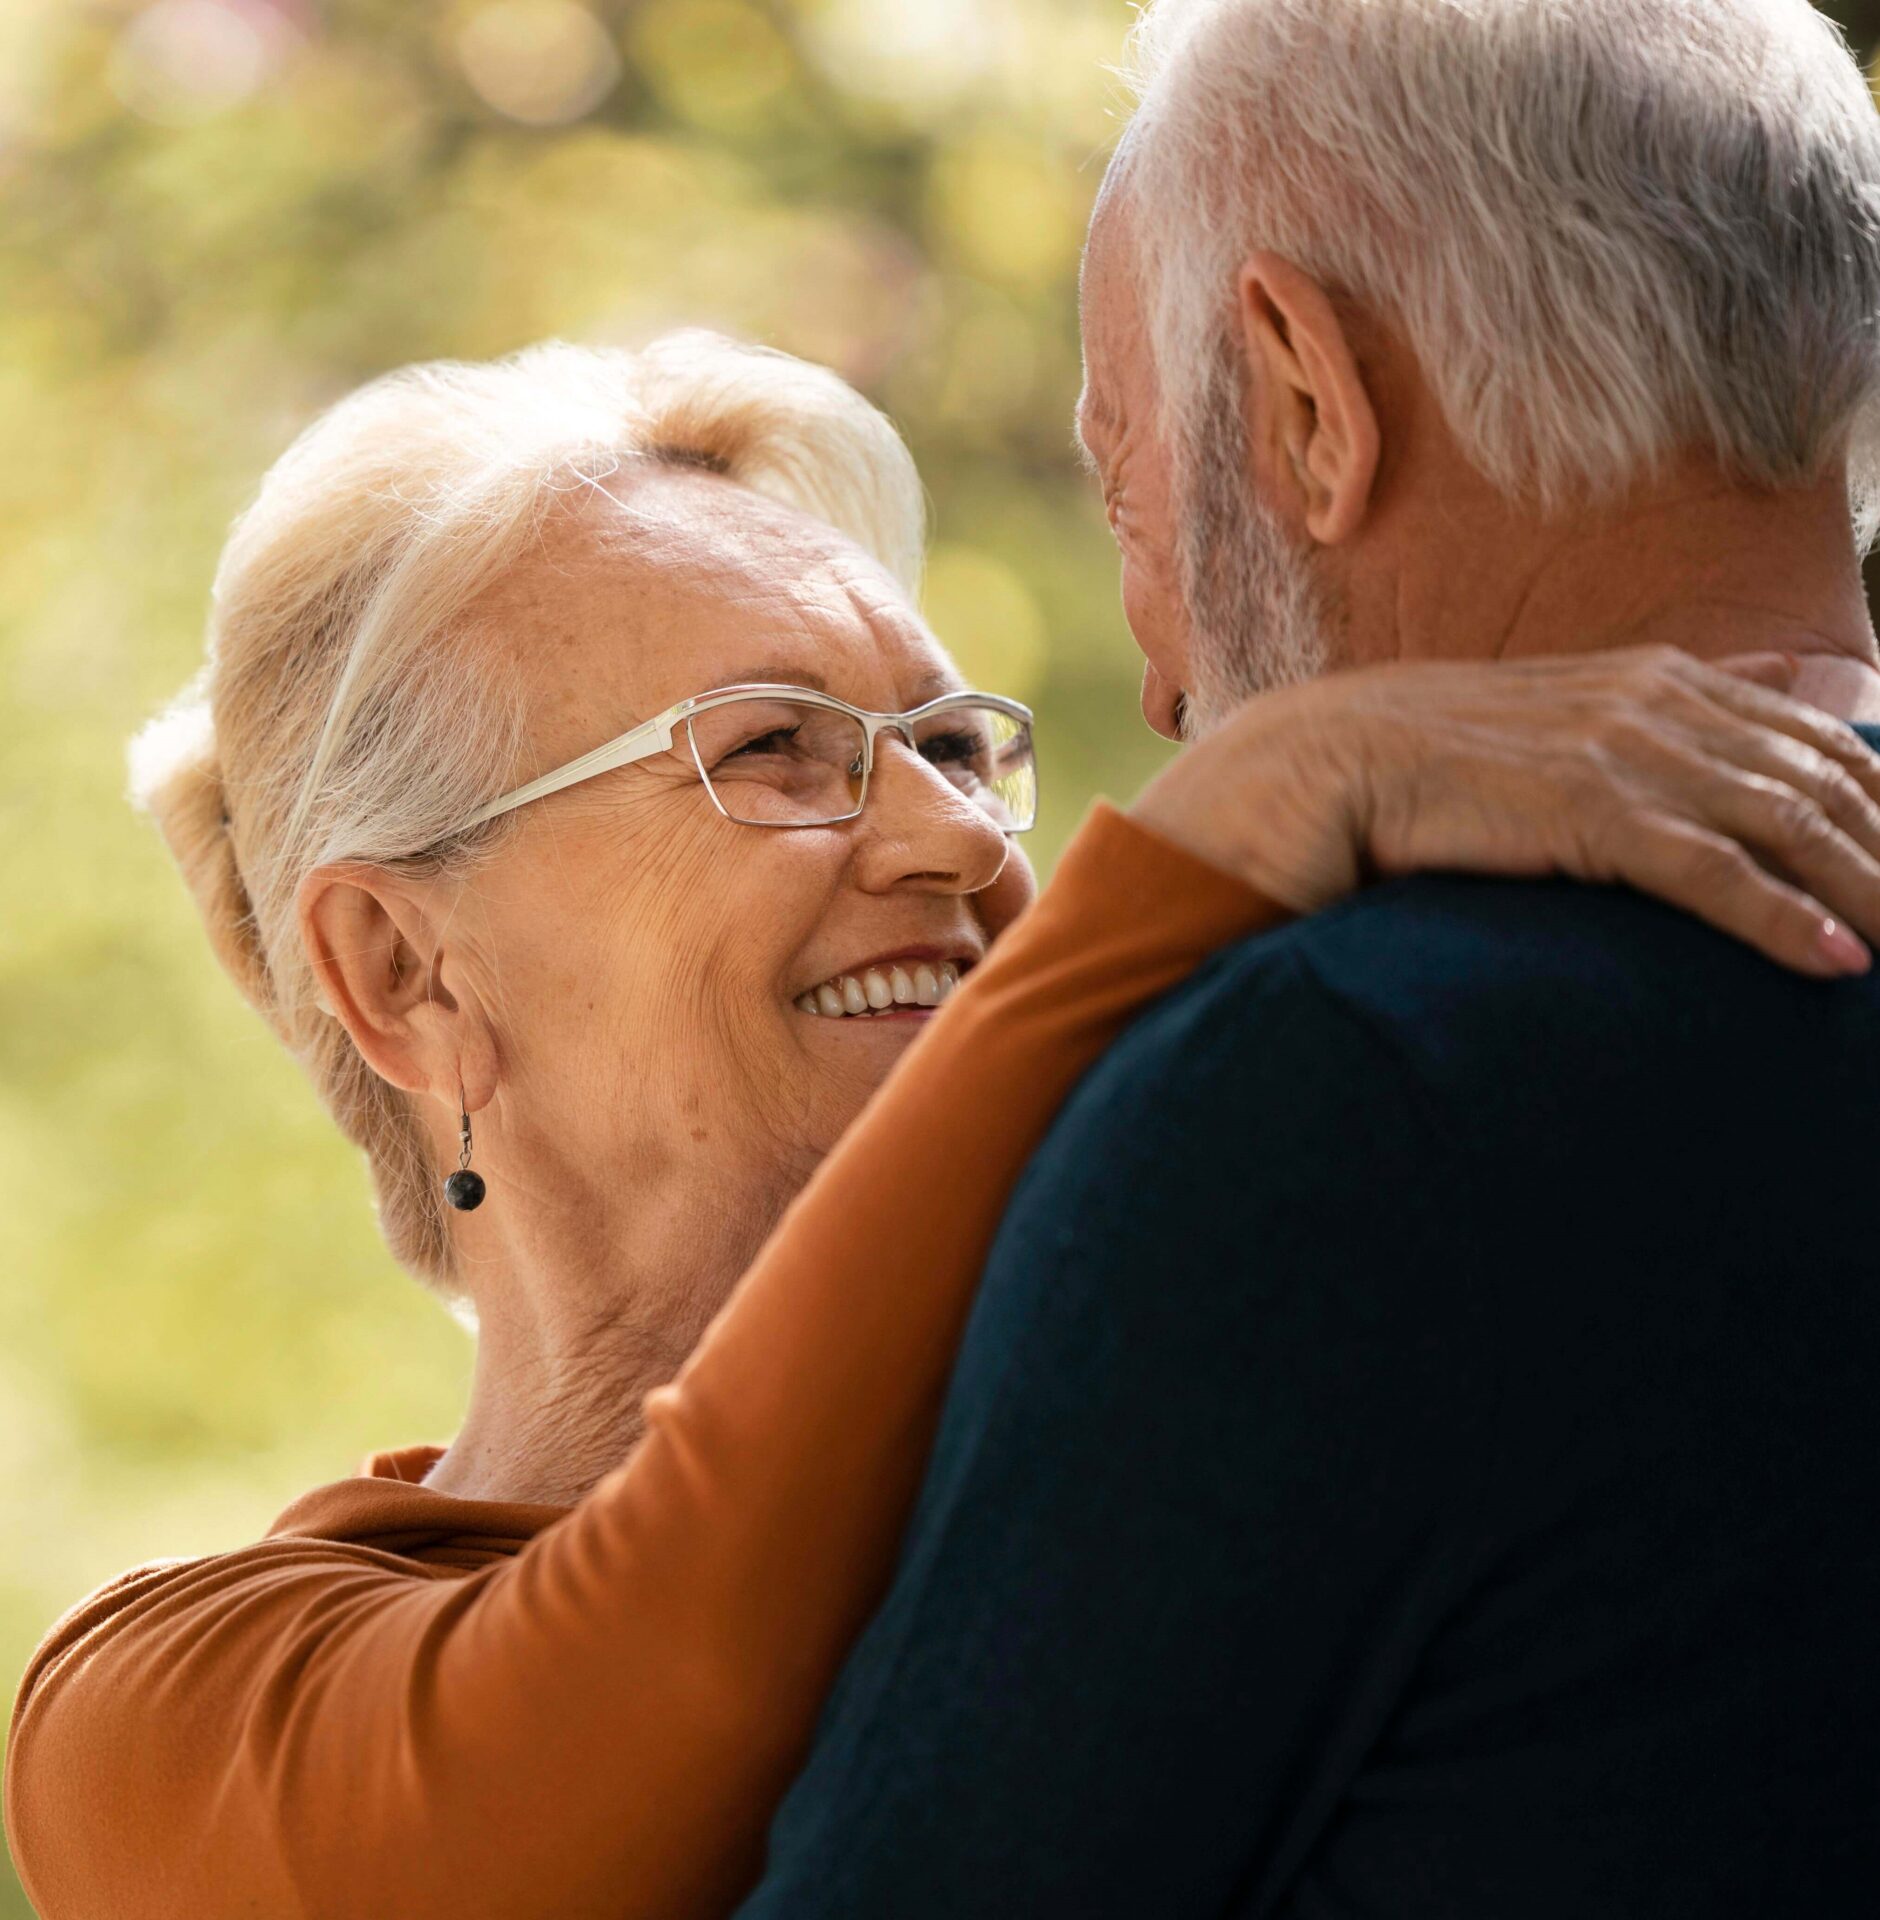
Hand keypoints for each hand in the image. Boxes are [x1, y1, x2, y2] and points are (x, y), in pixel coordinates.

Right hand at [1129, 647, 1879, 978]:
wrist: (1310, 768)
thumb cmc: (1416, 767)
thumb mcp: (1544, 733)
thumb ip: (1635, 729)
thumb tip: (1717, 732)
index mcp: (1653, 678)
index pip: (1812, 738)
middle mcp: (1653, 701)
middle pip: (1822, 779)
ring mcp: (1620, 751)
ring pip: (1787, 822)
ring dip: (1863, 892)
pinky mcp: (1580, 809)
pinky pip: (1708, 867)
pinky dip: (1778, 916)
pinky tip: (1830, 963)